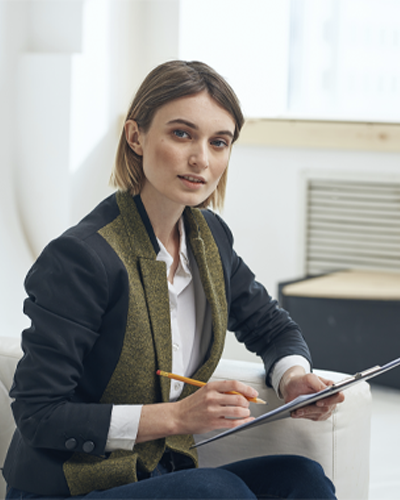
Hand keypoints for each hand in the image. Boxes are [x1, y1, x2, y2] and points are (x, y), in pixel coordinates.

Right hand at [136, 380, 257, 442]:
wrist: (178, 416)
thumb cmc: (193, 404)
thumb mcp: (206, 391)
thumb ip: (222, 391)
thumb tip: (241, 393)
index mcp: (211, 387)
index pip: (234, 384)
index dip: (247, 388)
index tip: (253, 393)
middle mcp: (212, 397)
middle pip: (238, 398)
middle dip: (247, 402)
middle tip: (248, 404)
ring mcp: (213, 410)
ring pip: (238, 410)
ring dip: (246, 412)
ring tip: (245, 413)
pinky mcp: (213, 422)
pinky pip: (233, 423)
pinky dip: (243, 422)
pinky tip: (245, 421)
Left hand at [279, 366, 344, 420]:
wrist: (291, 387)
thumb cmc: (301, 381)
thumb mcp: (308, 378)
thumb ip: (317, 383)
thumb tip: (324, 391)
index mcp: (330, 387)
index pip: (339, 397)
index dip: (331, 401)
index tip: (318, 402)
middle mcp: (330, 399)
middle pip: (327, 408)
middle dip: (313, 408)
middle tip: (302, 406)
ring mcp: (325, 408)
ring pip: (319, 414)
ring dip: (307, 412)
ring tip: (297, 410)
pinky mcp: (318, 414)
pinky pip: (313, 418)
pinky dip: (304, 415)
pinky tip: (296, 412)